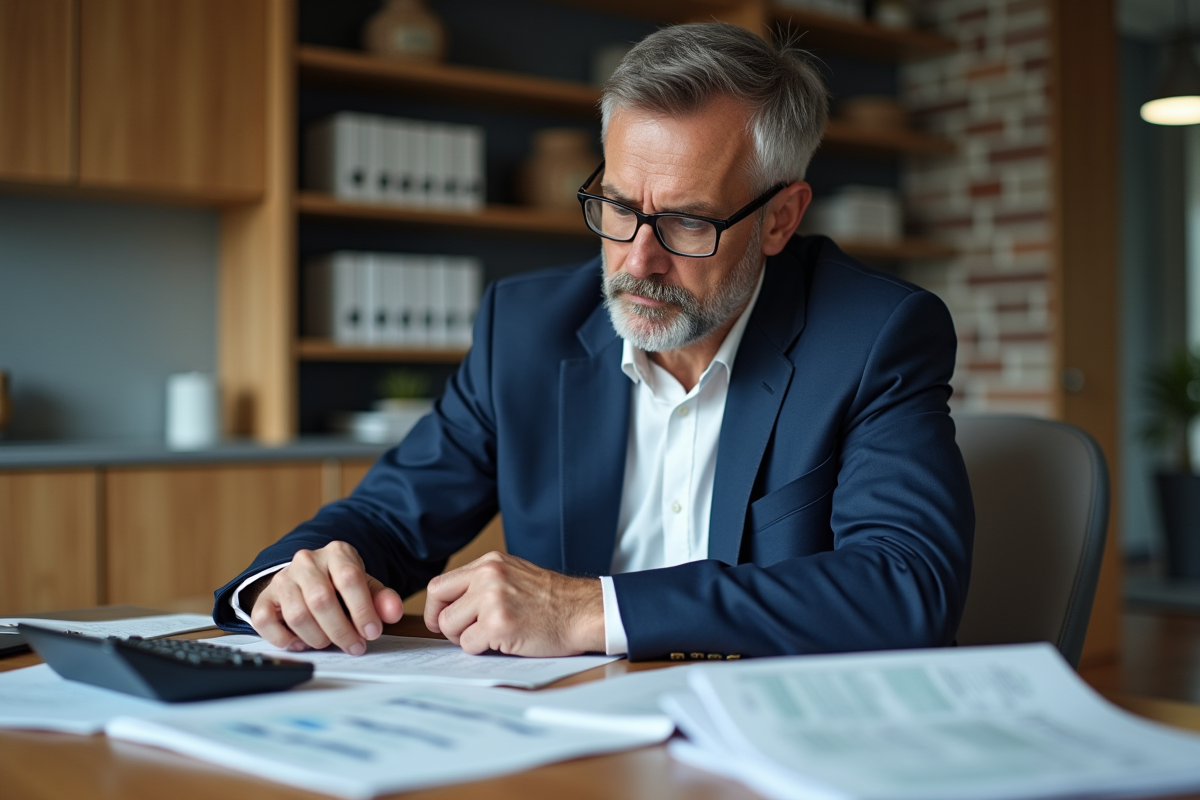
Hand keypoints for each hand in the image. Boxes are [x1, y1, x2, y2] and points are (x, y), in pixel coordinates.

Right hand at [248, 541, 402, 654]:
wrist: (309, 579)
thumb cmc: (341, 586)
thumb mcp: (366, 587)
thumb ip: (382, 599)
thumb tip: (393, 612)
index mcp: (336, 553)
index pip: (350, 579)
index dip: (362, 610)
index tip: (372, 633)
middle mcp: (306, 561)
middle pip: (321, 600)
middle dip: (341, 630)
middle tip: (354, 647)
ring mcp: (282, 578)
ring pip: (296, 614)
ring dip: (317, 638)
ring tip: (329, 643)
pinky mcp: (264, 597)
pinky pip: (265, 621)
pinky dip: (284, 639)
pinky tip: (301, 643)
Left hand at [424, 552, 604, 656]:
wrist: (583, 612)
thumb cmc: (554, 601)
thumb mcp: (515, 575)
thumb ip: (485, 582)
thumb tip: (453, 603)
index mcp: (490, 562)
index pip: (441, 584)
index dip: (438, 607)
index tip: (444, 619)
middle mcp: (488, 576)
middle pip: (440, 605)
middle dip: (448, 625)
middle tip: (467, 633)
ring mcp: (492, 599)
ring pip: (451, 627)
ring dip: (468, 638)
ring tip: (494, 635)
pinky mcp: (498, 624)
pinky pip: (469, 645)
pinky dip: (483, 650)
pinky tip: (506, 642)